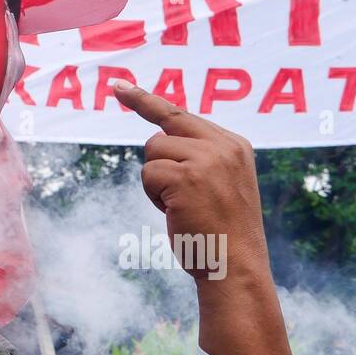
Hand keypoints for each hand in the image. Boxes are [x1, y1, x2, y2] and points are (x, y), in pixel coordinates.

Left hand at [112, 81, 269, 285]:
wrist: (237, 268)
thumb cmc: (223, 233)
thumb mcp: (222, 184)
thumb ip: (201, 157)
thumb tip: (161, 139)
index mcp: (235, 145)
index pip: (182, 115)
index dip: (147, 101)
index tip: (119, 86)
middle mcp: (223, 146)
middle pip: (164, 128)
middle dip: (146, 131)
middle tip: (134, 119)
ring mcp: (206, 159)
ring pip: (153, 152)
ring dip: (157, 181)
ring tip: (182, 206)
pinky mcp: (186, 177)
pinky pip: (148, 174)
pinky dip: (153, 195)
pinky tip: (176, 212)